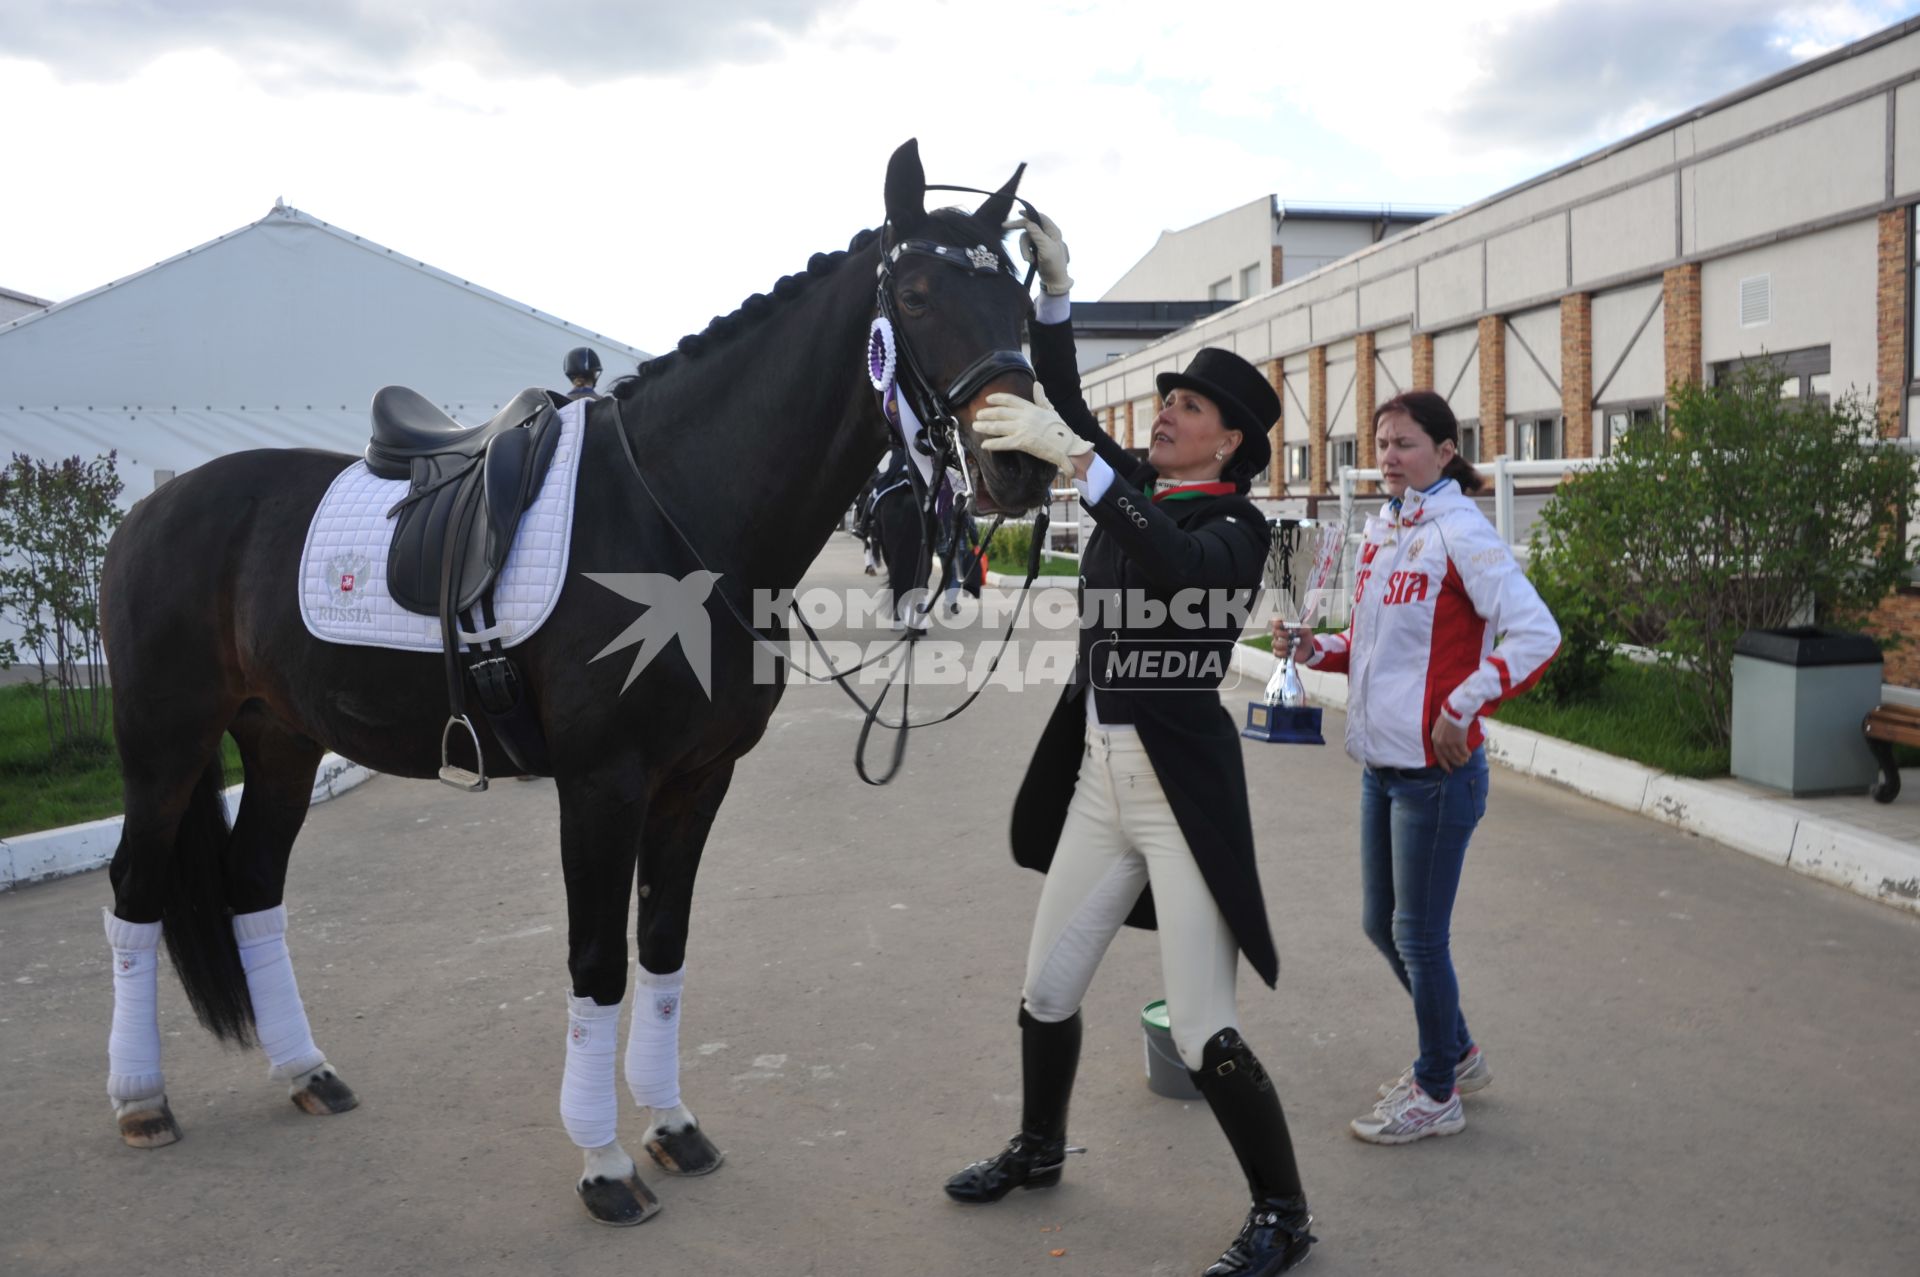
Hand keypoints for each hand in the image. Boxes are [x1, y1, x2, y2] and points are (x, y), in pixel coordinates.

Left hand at [973, 388, 1092, 473]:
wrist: (1068, 445)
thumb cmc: (1061, 429)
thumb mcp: (1051, 410)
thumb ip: (1041, 398)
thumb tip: (1037, 384)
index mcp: (1031, 408)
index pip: (1010, 400)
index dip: (998, 398)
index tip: (988, 399)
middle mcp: (1025, 417)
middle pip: (1000, 412)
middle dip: (987, 413)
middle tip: (978, 415)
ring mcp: (1022, 429)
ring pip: (998, 426)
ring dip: (985, 426)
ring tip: (975, 426)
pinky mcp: (1023, 442)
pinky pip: (1003, 443)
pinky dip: (993, 444)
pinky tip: (984, 445)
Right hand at [1005, 213, 1073, 296]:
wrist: (1054, 281)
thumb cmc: (1053, 265)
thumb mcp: (1046, 249)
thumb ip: (1037, 234)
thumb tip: (1028, 223)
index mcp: (1053, 232)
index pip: (1040, 217)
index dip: (1029, 214)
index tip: (1018, 213)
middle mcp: (1048, 234)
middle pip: (1029, 227)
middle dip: (1021, 233)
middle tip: (1004, 227)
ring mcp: (1042, 242)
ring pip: (1026, 239)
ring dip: (1024, 250)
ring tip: (1029, 261)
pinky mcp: (1037, 249)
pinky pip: (1026, 246)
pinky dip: (1026, 253)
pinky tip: (1031, 262)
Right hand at [1271, 620, 1315, 661]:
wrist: (1308, 649)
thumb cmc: (1304, 637)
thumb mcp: (1306, 630)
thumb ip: (1301, 627)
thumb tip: (1293, 629)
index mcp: (1284, 627)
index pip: (1275, 622)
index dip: (1277, 623)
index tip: (1283, 625)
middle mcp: (1279, 635)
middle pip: (1275, 632)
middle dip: (1283, 634)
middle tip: (1291, 636)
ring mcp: (1278, 644)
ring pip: (1274, 643)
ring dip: (1283, 645)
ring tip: (1292, 645)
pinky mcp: (1279, 653)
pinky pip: (1276, 653)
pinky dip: (1283, 653)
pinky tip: (1289, 652)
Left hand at [1430, 714, 1470, 771]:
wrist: (1455, 712)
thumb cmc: (1448, 717)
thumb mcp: (1439, 727)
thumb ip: (1440, 736)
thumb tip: (1444, 744)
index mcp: (1435, 739)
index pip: (1438, 755)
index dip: (1444, 764)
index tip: (1448, 770)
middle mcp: (1440, 743)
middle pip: (1448, 757)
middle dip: (1455, 763)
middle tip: (1460, 765)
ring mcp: (1449, 743)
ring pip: (1456, 756)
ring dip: (1462, 759)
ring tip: (1466, 760)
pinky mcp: (1459, 742)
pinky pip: (1463, 752)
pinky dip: (1467, 754)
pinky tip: (1469, 754)